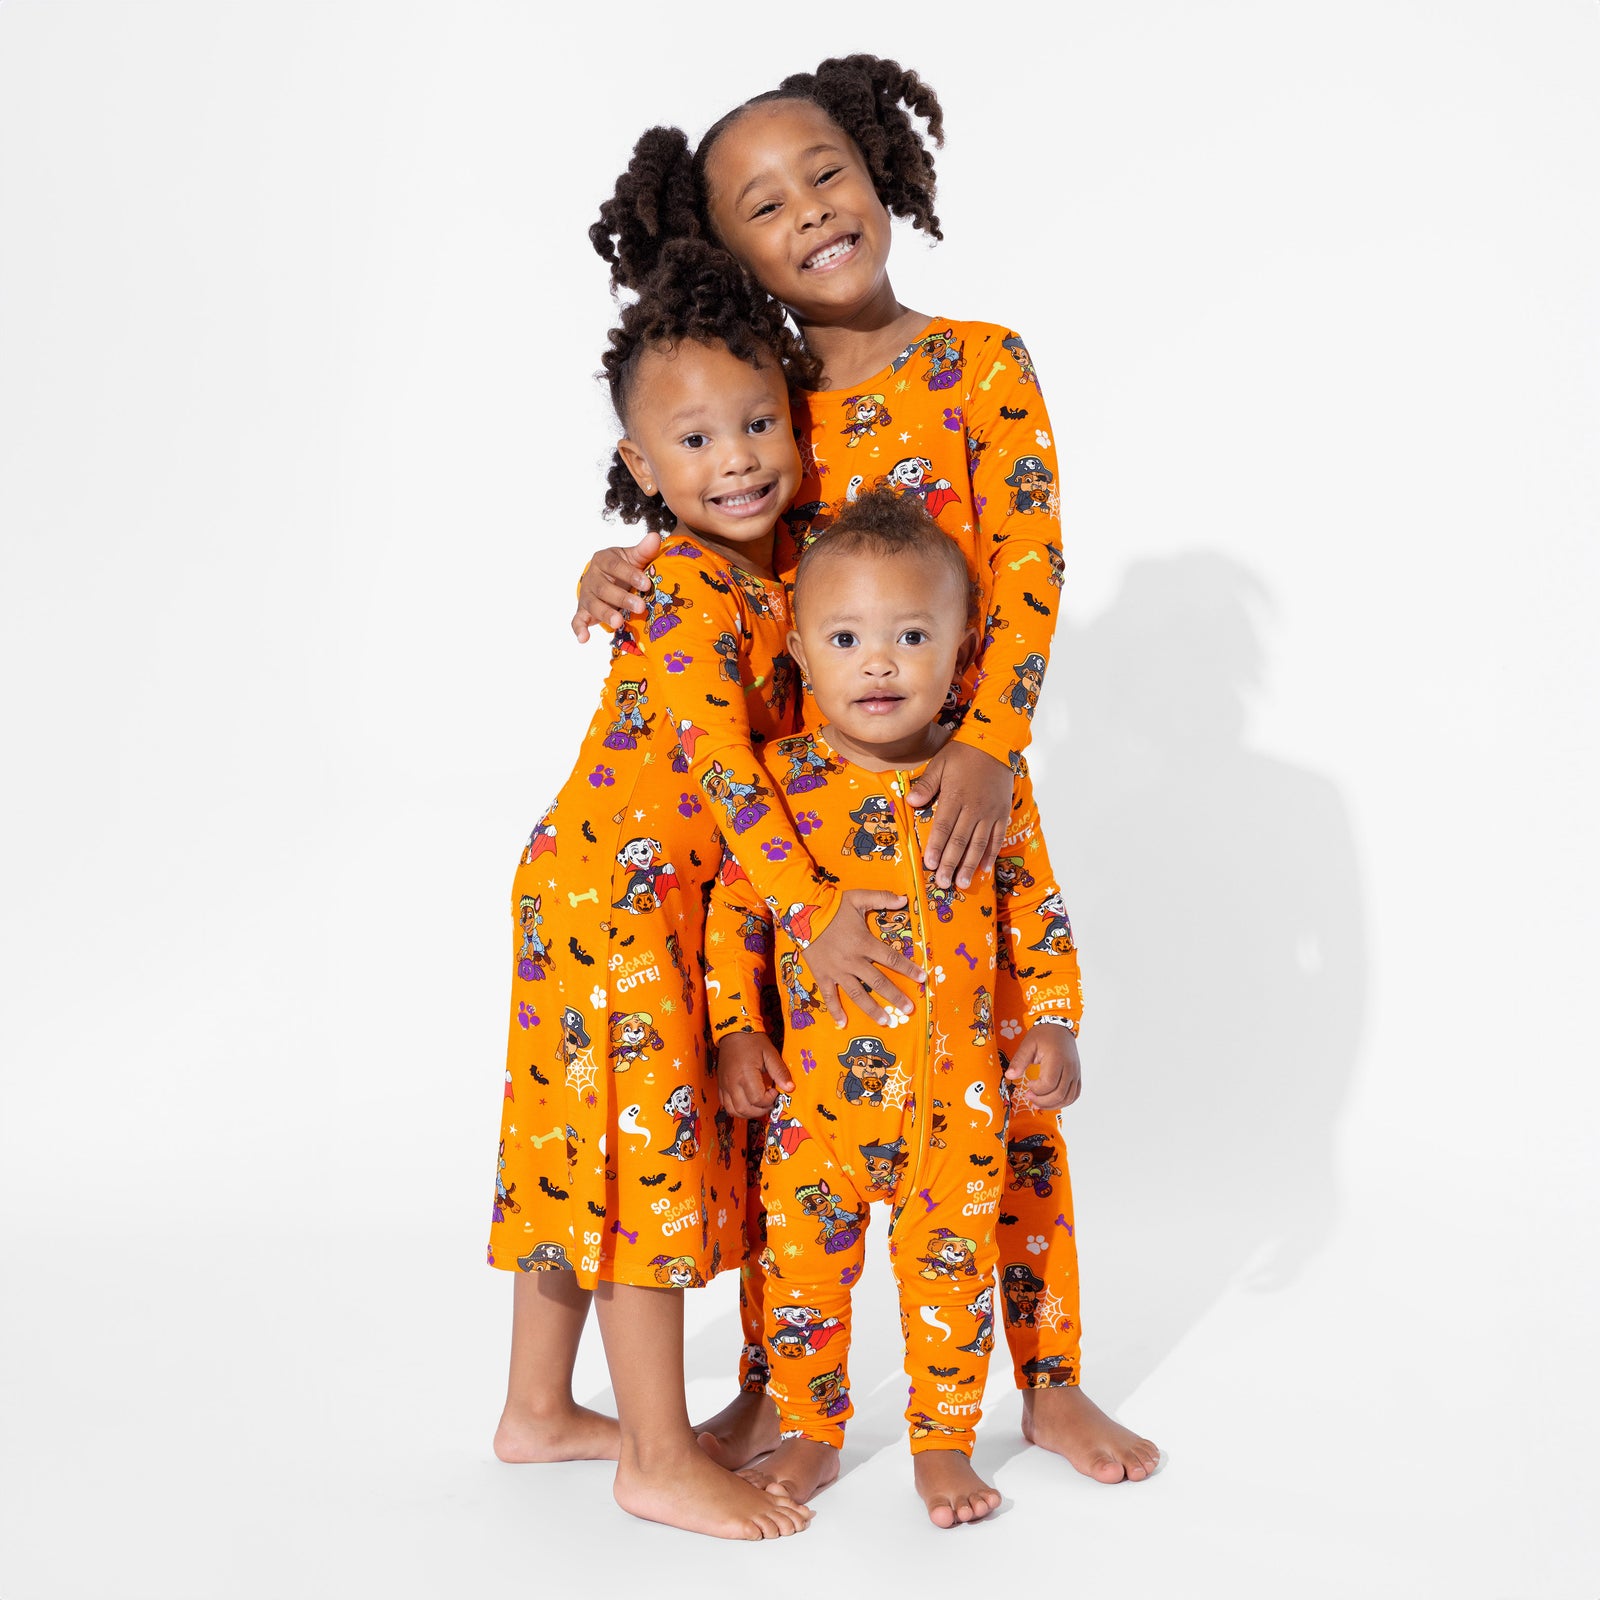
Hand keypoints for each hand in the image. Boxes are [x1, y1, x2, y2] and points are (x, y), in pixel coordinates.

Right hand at [571, 529, 660, 641]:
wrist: (604, 577)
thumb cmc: (622, 568)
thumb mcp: (632, 557)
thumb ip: (643, 551)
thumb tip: (655, 537)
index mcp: (603, 560)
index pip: (615, 566)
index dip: (630, 574)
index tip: (646, 584)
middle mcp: (592, 577)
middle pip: (604, 588)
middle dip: (621, 598)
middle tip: (640, 607)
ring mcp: (587, 595)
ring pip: (593, 605)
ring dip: (605, 614)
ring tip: (618, 622)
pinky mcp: (583, 611)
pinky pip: (577, 620)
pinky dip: (579, 629)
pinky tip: (584, 639)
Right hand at [716, 1031, 792, 1117]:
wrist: (733, 1032)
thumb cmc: (752, 1041)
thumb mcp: (770, 1053)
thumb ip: (780, 1071)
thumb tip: (790, 1088)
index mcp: (745, 1074)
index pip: (757, 1099)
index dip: (769, 1100)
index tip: (774, 1090)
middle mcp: (732, 1083)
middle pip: (745, 1109)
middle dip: (761, 1110)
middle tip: (769, 1100)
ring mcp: (724, 1086)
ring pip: (734, 1111)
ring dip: (749, 1113)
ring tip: (759, 1104)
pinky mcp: (721, 1086)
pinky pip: (726, 1105)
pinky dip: (737, 1109)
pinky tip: (747, 1102)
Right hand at [802, 889, 925, 1027]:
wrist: (802, 913)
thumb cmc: (833, 907)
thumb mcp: (858, 898)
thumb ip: (882, 898)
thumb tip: (904, 898)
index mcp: (864, 943)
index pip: (891, 959)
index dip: (908, 969)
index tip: (922, 979)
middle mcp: (853, 961)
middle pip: (878, 982)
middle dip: (895, 996)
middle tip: (908, 1009)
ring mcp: (837, 971)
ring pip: (857, 994)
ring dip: (872, 1009)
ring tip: (885, 1022)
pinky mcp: (823, 976)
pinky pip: (830, 996)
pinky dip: (835, 1010)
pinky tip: (842, 1024)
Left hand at [904, 742, 1012, 889]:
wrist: (995, 745)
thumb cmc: (962, 754)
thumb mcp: (939, 764)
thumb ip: (926, 785)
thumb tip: (910, 802)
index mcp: (955, 797)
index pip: (943, 827)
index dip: (936, 847)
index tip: (929, 865)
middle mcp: (974, 808)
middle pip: (961, 841)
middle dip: (951, 863)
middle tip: (943, 883)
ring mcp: (990, 813)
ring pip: (979, 844)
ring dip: (970, 865)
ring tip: (962, 883)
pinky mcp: (1003, 813)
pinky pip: (997, 838)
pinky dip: (991, 855)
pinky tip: (984, 869)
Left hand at [1005, 1023, 1081, 1110]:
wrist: (1059, 1027)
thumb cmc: (1043, 1035)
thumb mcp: (1028, 1044)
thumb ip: (1019, 1060)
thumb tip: (1009, 1076)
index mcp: (1057, 1058)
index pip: (1049, 1083)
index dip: (1036, 1089)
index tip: (1027, 1084)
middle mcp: (1070, 1068)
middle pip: (1059, 1094)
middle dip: (1042, 1100)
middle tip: (1029, 1096)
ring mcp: (1075, 1073)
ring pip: (1068, 1098)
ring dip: (1052, 1105)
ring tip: (1038, 1102)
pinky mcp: (1077, 1077)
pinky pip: (1074, 1095)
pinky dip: (1063, 1102)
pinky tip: (1050, 1102)